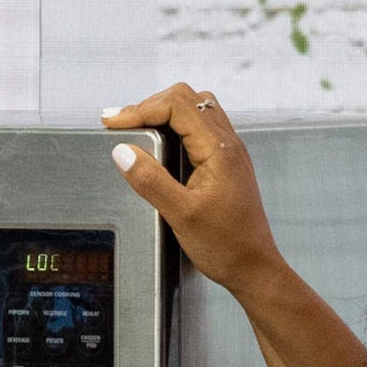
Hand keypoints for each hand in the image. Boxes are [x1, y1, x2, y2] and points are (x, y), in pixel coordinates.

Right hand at [102, 83, 283, 295]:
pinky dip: (172, 127)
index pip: (178, 106)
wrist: (254, 267)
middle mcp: (228, 144)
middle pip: (187, 99)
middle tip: (117, 122)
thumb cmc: (227, 245)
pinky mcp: (223, 163)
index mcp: (220, 150)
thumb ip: (151, 180)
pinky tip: (156, 145)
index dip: (140, 109)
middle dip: (148, 105)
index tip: (112, 123)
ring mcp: (227, 152)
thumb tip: (123, 152)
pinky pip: (198, 129)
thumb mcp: (182, 215)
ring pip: (194, 110)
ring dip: (161, 112)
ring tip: (133, 128)